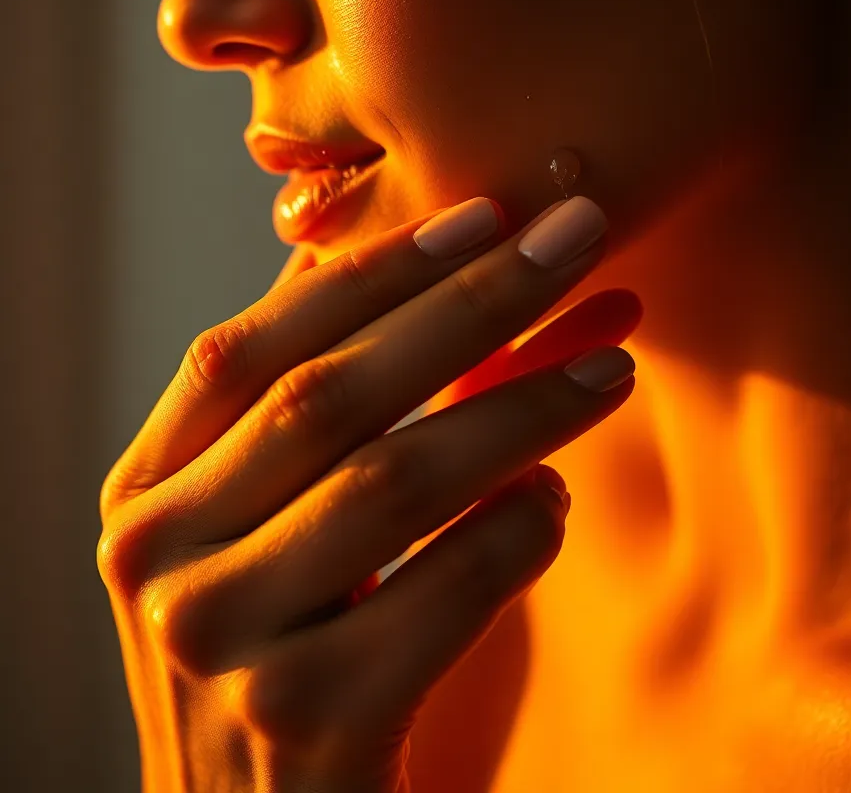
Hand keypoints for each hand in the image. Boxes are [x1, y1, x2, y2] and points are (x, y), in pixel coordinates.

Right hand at [97, 195, 639, 792]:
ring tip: (610, 365)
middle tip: (577, 238)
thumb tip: (420, 273)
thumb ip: (319, 414)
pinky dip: (518, 529)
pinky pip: (447, 590)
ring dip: (522, 407)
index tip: (482, 212)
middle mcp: (160, 562)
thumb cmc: (290, 655)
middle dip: (471, 304)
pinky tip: (556, 500)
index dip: (369, 272)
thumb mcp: (272, 530)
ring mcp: (220, 649)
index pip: (253, 346)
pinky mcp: (307, 731)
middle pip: (331, 394)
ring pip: (395, 480)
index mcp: (146, 494)